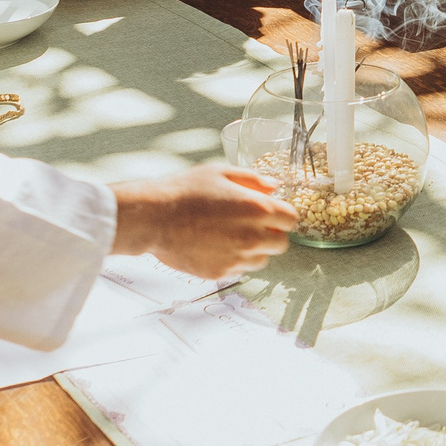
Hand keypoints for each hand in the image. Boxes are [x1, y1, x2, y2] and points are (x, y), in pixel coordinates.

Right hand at [109, 165, 298, 278]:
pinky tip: (214, 246)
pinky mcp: (221, 273)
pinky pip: (239, 270)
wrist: (154, 218)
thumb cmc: (185, 190)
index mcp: (257, 208)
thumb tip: (273, 187)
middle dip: (271, 234)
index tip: (272, 213)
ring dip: (254, 250)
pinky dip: (233, 261)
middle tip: (251, 225)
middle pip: (282, 244)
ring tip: (229, 235)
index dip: (283, 215)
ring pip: (262, 260)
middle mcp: (252, 237)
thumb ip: (252, 179)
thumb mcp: (220, 172)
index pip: (292, 219)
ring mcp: (237, 258)